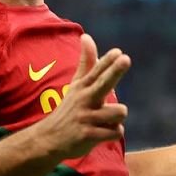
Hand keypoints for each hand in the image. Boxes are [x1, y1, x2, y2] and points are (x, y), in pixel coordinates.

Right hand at [35, 33, 130, 158]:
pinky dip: (114, 132)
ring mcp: (86, 117)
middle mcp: (84, 99)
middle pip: (104, 83)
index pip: (97, 70)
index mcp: (83, 86)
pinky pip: (116, 131)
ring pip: (119, 112)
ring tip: (105, 121)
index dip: (108, 61)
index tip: (118, 52)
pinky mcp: (88, 136)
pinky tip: (103, 133)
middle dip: (115, 71)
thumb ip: (86, 62)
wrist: (49, 139)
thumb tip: (86, 35)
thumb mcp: (76, 84)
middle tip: (126, 59)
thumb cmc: (70, 108)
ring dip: (118, 118)